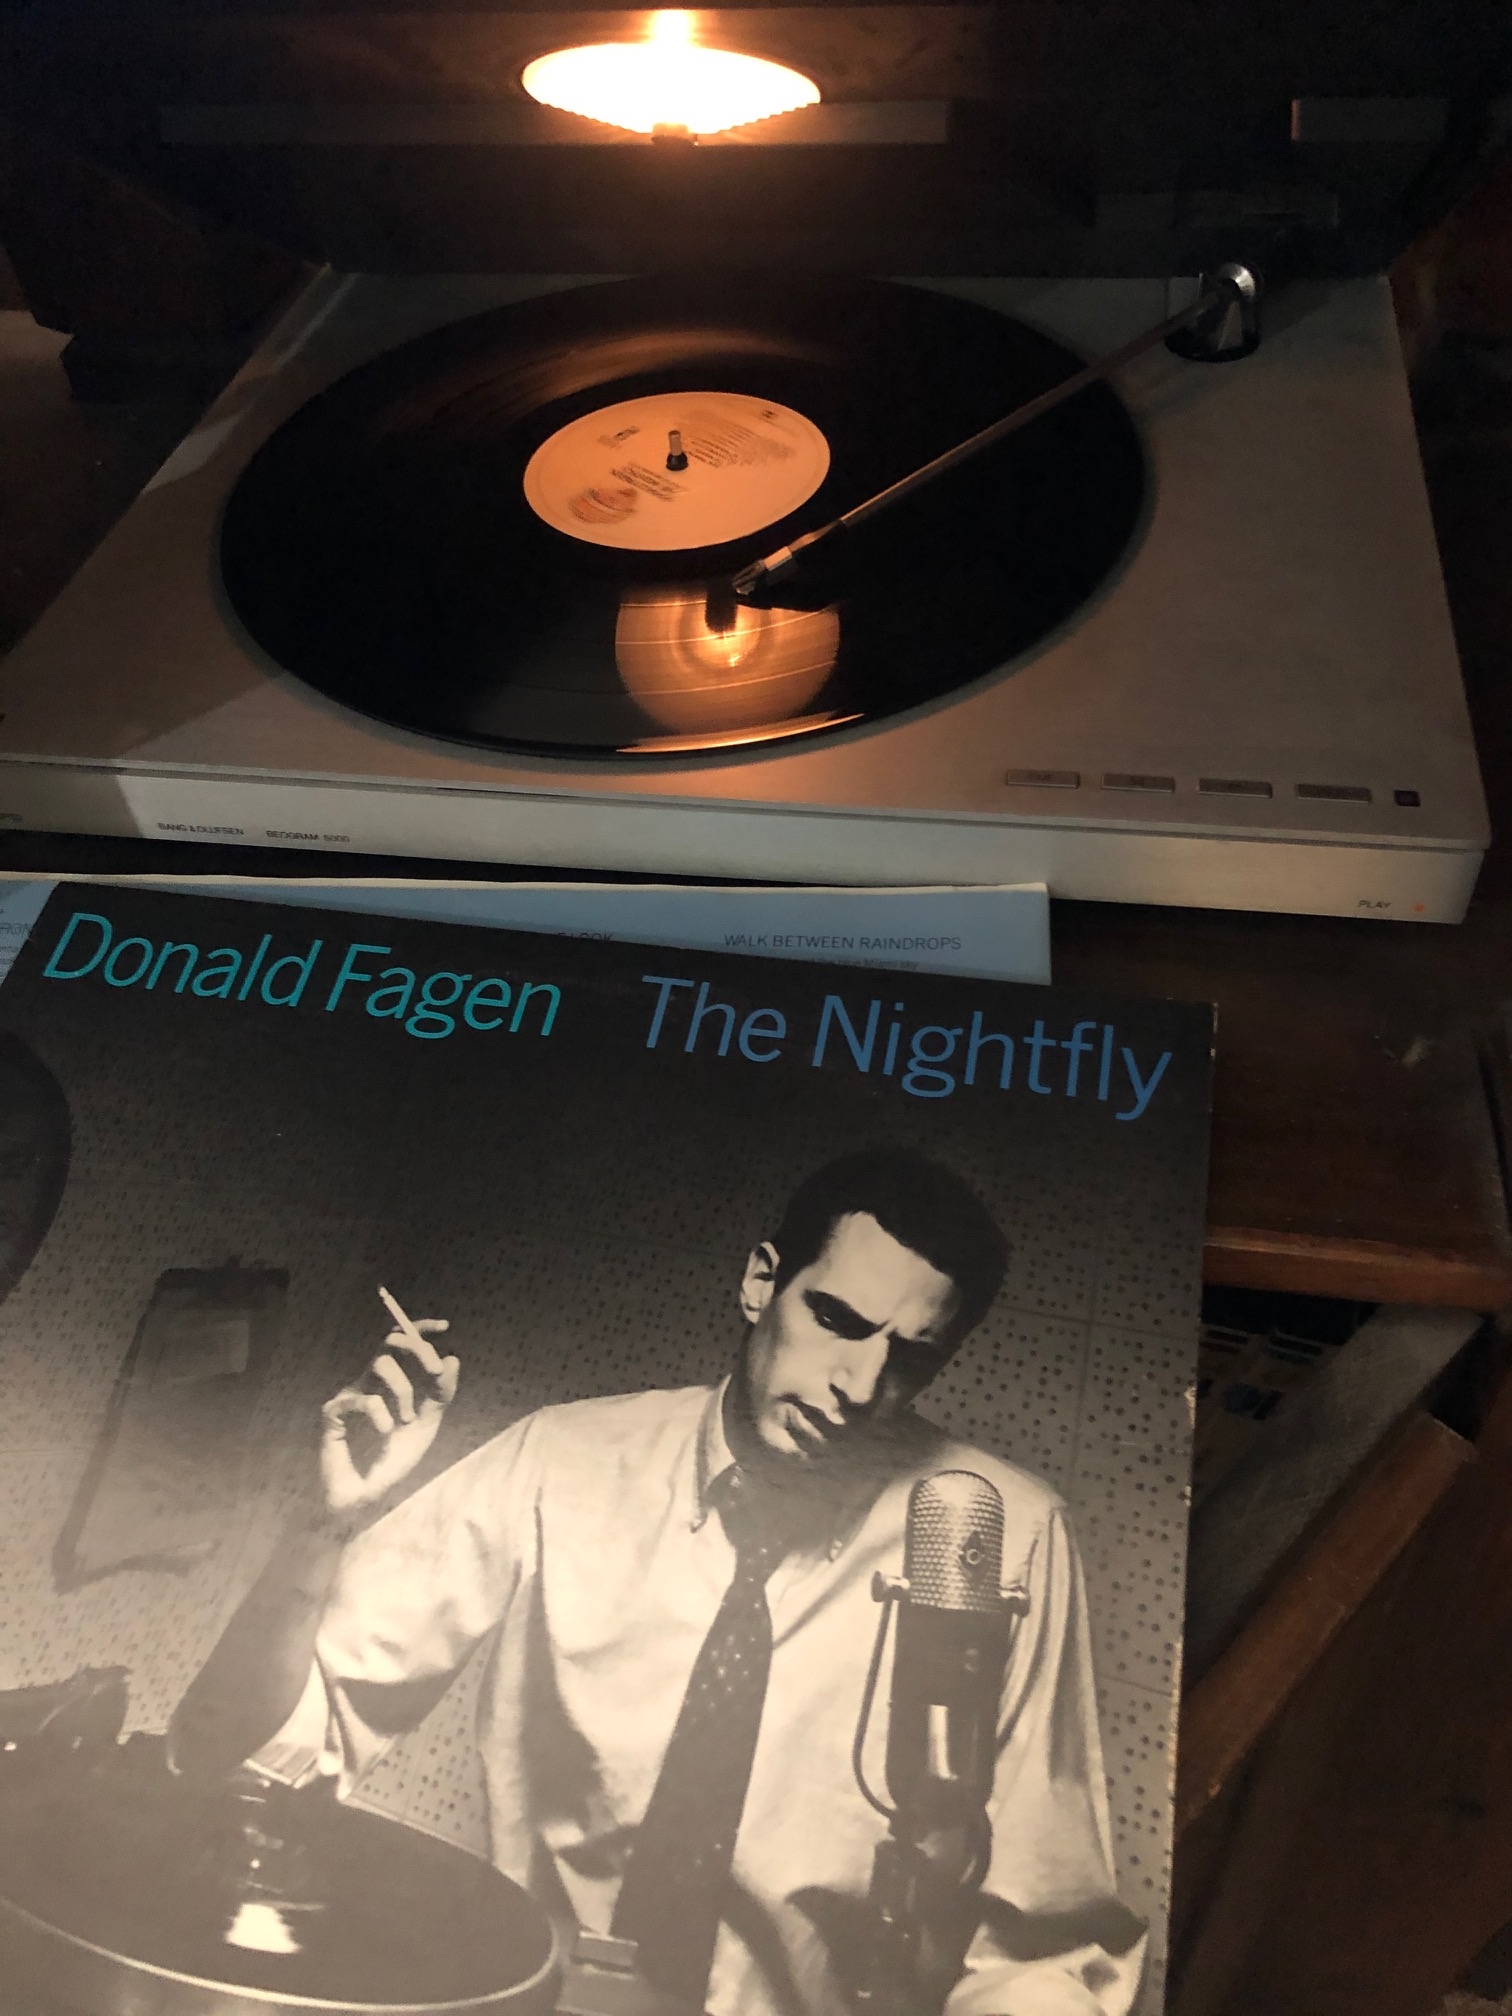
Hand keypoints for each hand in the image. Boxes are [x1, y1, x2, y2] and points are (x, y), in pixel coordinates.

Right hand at [319, 1319, 459, 1519]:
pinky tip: (386, 1432)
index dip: (420, 1329)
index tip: (445, 1326)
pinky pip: (363, 1398)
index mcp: (388, 1382)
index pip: (402, 1344)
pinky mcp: (333, 1412)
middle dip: (417, 1348)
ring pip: (380, 1364)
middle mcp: (368, 1381)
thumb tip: (453, 1358)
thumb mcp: (426, 1424)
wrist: (367, 1495)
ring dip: (402, 1389)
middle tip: (435, 1370)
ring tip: (407, 1419)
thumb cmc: (393, 1457)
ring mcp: (349, 1393)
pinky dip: (381, 1414)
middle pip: (390, 1342)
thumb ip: (439, 1394)